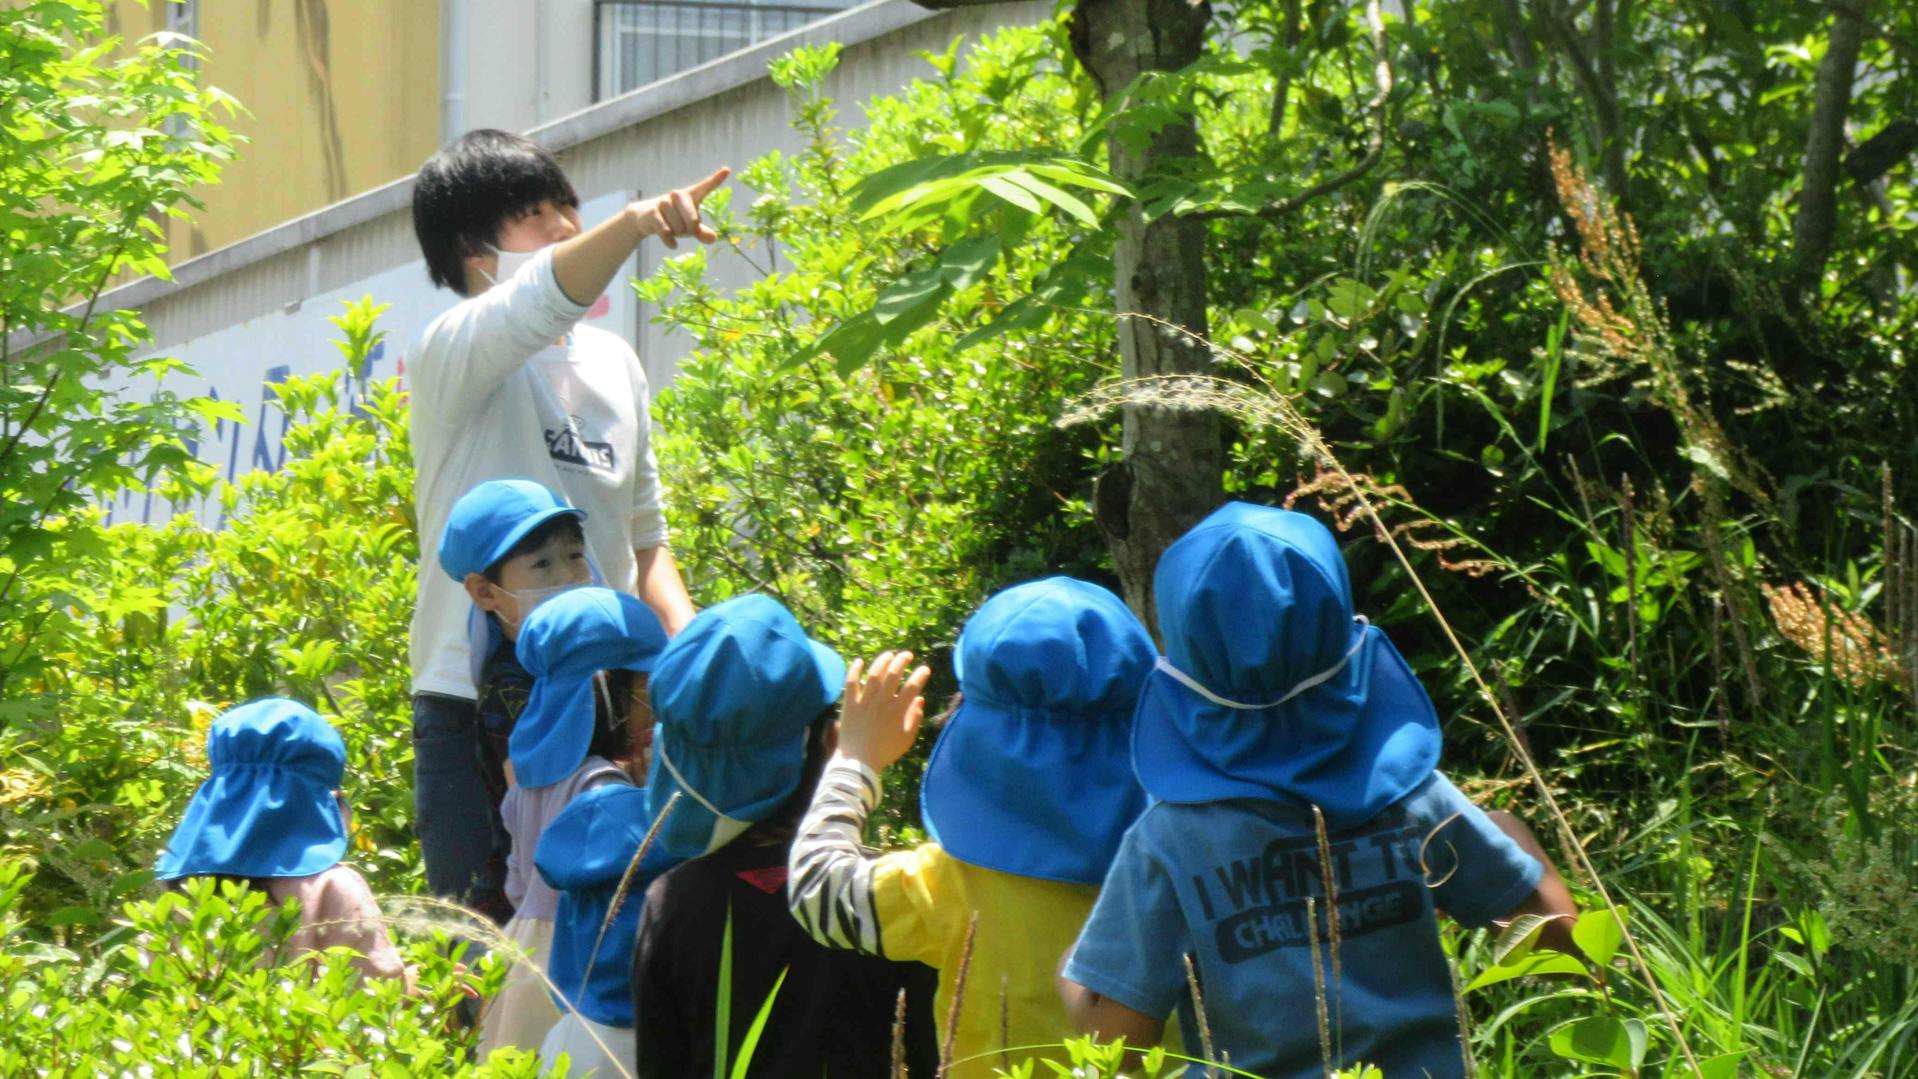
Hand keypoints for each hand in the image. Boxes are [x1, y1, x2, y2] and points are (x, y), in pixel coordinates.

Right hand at [629, 167, 729, 248]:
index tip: (727, 170)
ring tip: (672, 229)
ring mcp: (664, 202)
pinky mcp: (653, 212)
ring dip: (677, 234)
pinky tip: (673, 245)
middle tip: (685, 231)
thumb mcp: (690, 227)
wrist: (645, 218)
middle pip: (693, 220)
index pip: (705, 187)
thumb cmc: (674, 220)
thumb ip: (702, 233)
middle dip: (690, 230)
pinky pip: (666, 231)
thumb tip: (713, 239)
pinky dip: (670, 241)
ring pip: (678, 227)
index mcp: (691, 196)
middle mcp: (678, 195)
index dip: (716, 179)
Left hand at [836, 650, 930, 772]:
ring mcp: (865, 702)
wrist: (859, 762)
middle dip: (902, 660)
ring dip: (883, 661)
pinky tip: (859, 661)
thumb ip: (915, 718)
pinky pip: (851, 683)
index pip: (913, 686)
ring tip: (889, 654)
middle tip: (907, 655)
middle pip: (894, 674)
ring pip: (874, 674)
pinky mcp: (849, 704)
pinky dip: (854, 670)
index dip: (920, 675)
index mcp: (898, 710)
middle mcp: (882, 702)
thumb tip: (920, 700)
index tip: (925, 669)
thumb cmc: (885, 752)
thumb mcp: (906, 739)